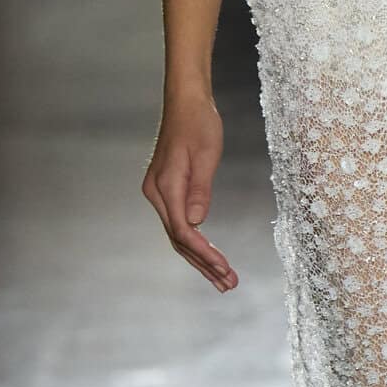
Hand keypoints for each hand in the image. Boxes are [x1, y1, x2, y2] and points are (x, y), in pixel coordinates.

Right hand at [142, 94, 236, 290]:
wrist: (186, 101)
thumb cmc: (199, 123)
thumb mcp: (205, 154)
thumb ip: (200, 189)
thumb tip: (197, 223)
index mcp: (165, 186)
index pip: (184, 231)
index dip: (204, 254)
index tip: (225, 269)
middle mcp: (157, 193)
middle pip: (179, 240)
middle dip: (204, 264)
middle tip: (229, 285)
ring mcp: (159, 193)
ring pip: (178, 235)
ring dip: (200, 258)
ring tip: (223, 280)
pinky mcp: (166, 190)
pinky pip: (179, 223)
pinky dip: (195, 242)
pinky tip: (209, 255)